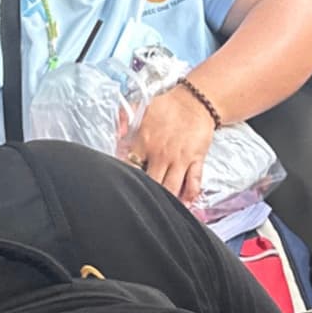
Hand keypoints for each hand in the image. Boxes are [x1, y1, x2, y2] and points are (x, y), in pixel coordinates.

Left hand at [131, 80, 215, 204]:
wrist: (195, 101)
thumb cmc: (168, 106)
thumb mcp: (140, 106)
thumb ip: (122, 118)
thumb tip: (115, 134)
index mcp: (145, 142)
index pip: (131, 167)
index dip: (127, 179)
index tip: (124, 185)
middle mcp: (161, 154)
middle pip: (151, 184)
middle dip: (146, 196)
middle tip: (141, 205)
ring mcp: (180, 159)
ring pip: (171, 189)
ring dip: (166, 201)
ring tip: (161, 211)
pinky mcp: (196, 160)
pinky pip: (193, 183)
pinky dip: (189, 196)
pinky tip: (184, 205)